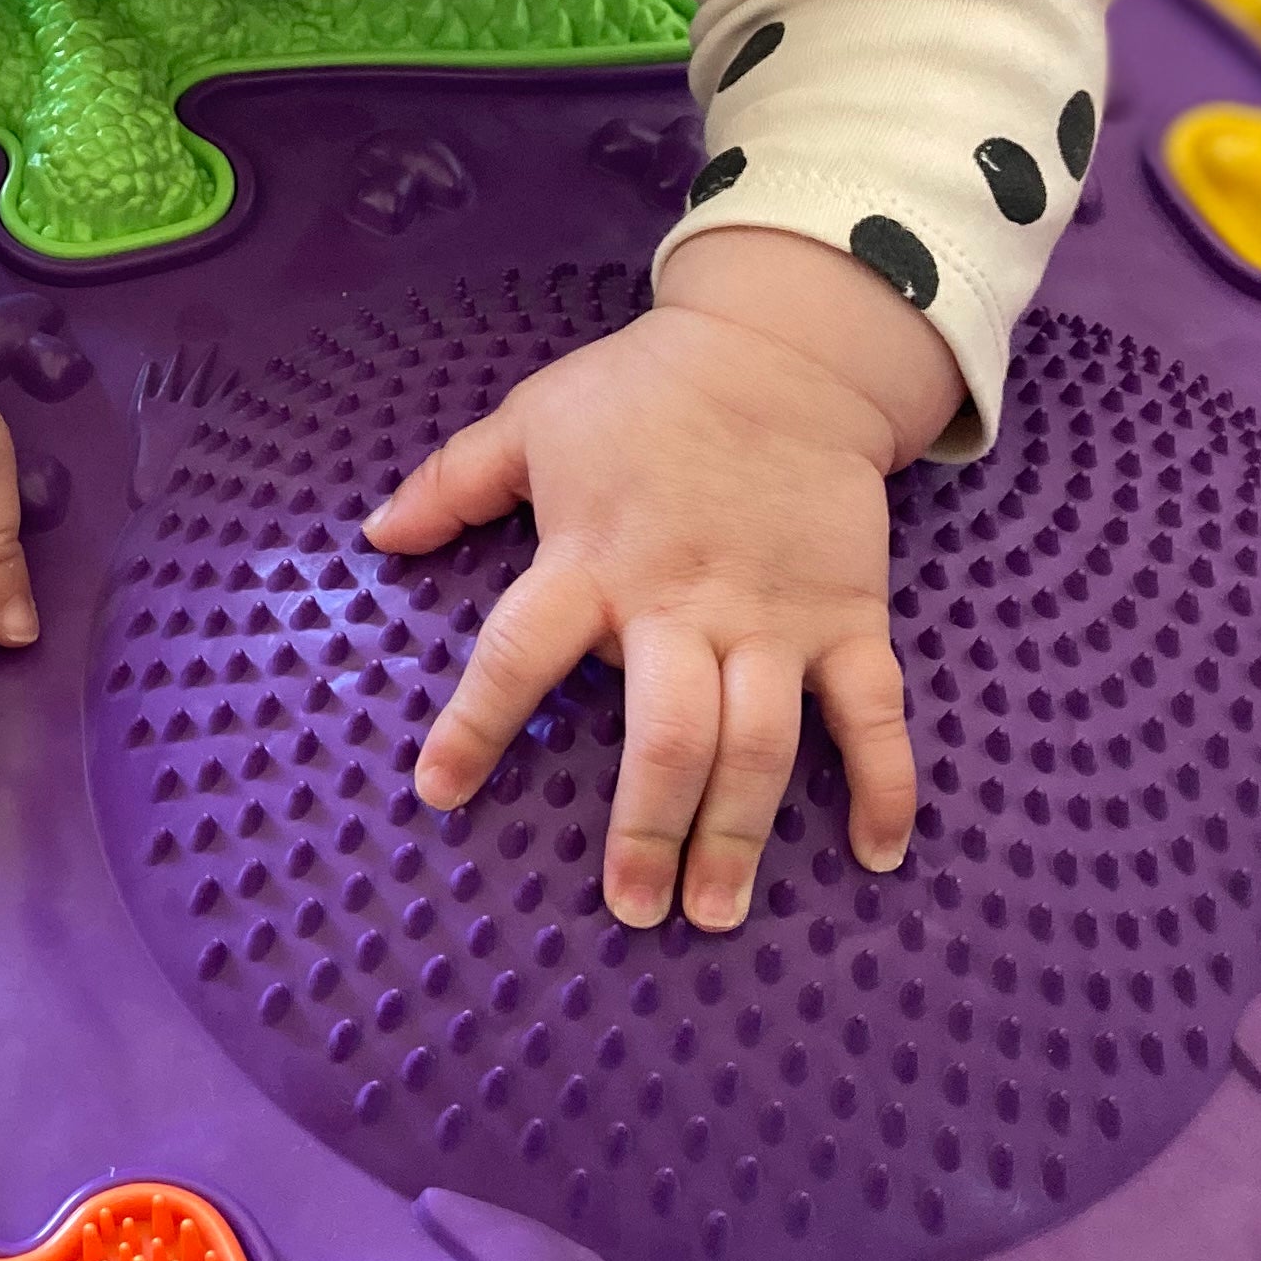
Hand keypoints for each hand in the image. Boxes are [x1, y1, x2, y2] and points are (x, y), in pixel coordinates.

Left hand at [362, 234, 946, 933]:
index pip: (519, 656)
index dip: (475, 726)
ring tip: (716, 912)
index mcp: (592, 563)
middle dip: (648, 829)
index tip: (439, 791)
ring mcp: (772, 617)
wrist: (783, 348)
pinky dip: (885, 785)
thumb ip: (454, 483)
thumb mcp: (533, 420)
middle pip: (665, 735)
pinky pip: (874, 713)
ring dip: (740, 834)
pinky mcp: (847, 616)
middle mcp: (681, 604)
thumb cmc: (644, 390)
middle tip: (633, 910)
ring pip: (760, 743)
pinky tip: (879, 854)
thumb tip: (376, 535)